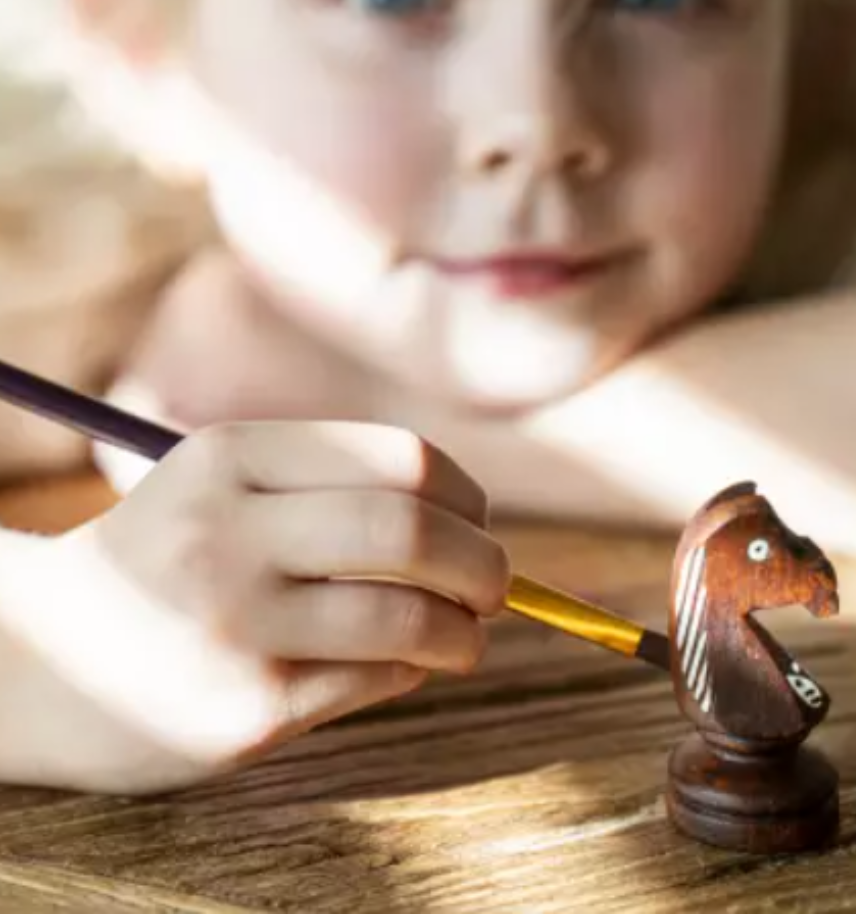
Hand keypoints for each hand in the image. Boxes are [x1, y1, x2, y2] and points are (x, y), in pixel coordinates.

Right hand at [0, 421, 508, 793]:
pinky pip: (377, 680)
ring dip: (464, 630)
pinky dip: (412, 670)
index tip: (479, 520)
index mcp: (229, 456)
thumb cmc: (171, 562)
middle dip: (485, 564)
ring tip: (465, 637)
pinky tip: (400, 666)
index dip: (465, 494)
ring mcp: (233, 626)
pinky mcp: (244, 710)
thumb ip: (338, 489)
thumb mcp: (228, 489)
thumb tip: (476, 527)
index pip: (400, 461)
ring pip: (409, 617)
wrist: (42, 664)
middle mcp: (227, 532)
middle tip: (498, 585)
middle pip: (413, 531)